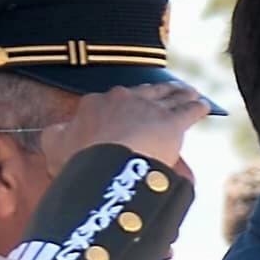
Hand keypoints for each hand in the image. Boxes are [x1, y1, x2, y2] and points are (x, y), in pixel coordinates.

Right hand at [59, 80, 212, 171]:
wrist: (108, 167)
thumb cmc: (80, 161)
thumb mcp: (55, 147)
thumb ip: (56, 136)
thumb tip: (59, 131)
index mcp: (95, 104)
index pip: (108, 101)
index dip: (118, 107)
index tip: (123, 112)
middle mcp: (123, 98)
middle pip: (143, 92)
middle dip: (154, 93)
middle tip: (165, 94)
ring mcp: (149, 108)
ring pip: (168, 95)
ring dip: (179, 93)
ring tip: (188, 92)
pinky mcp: (172, 122)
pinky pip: (188, 110)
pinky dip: (197, 107)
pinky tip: (203, 106)